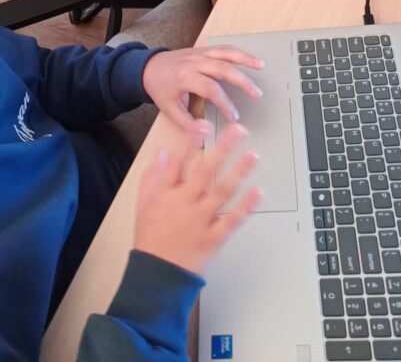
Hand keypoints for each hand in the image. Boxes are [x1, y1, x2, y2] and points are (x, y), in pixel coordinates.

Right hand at [133, 123, 260, 275]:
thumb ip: (153, 175)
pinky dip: (245, 207)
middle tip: (238, 131)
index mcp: (167, 193)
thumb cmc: (150, 238)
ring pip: (222, 192)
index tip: (204, 124)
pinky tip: (257, 192)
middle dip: (223, 148)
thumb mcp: (143, 203)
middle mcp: (185, 203)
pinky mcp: (213, 239)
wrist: (155, 276)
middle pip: (205, 171)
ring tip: (253, 155)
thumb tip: (163, 151)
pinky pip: (231, 221)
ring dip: (239, 172)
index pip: (179, 161)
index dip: (191, 141)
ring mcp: (200, 221)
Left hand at [142, 44, 264, 134]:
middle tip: (256, 93)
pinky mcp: (203, 50)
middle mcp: (194, 62)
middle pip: (222, 68)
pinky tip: (250, 58)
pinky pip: (223, 48)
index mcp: (185, 77)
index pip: (211, 89)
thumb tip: (207, 132)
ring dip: (244, 59)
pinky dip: (238, 52)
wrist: (148, 67)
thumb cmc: (160, 88)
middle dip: (242, 81)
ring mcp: (199, 54)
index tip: (234, 116)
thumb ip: (188, 124)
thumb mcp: (170, 110)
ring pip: (225, 53)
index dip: (225, 103)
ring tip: (261, 66)